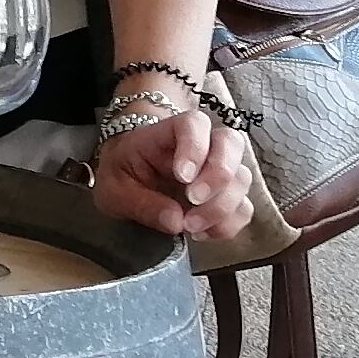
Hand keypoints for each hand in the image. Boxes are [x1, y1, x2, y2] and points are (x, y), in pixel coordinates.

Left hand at [91, 103, 258, 239]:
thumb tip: (176, 221)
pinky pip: (244, 207)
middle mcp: (203, 144)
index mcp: (168, 132)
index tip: (182, 177)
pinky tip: (202, 233)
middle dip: (218, 176)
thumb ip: (141, 203)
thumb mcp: (114, 189)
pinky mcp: (227, 195)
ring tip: (189, 226)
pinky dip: (229, 224)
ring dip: (222, 207)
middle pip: (232, 143)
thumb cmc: (122, 172)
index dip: (195, 147)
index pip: (194, 123)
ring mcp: (219, 168)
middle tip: (193, 201)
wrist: (130, 175)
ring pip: (242, 178)